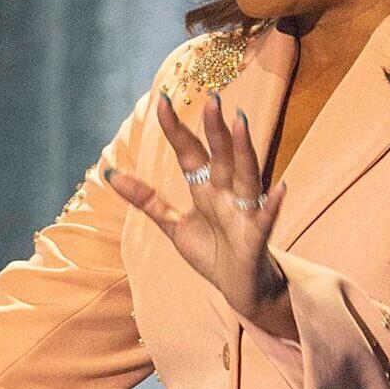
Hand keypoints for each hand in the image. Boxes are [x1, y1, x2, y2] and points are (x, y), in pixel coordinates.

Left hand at [105, 90, 291, 325]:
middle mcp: (226, 193)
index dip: (177, 129)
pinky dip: (272, 205)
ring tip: (241, 123)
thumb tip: (110, 174)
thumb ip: (146, 200)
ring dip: (243, 150)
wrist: (239, 290)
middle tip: (213, 99)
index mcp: (205, 188)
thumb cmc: (212, 253)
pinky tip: (279, 188)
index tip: (162, 100)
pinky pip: (265, 219)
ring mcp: (244, 212)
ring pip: (244, 175)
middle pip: (220, 156)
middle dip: (215, 128)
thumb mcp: (173, 225)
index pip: (189, 152)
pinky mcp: (257, 238)